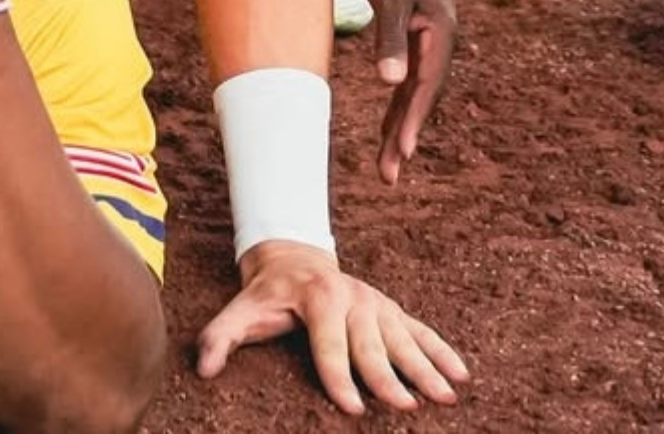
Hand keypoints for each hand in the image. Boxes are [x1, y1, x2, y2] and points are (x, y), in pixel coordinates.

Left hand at [197, 240, 468, 415]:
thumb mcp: (241, 309)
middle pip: (370, 344)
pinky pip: (420, 330)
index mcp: (317, 298)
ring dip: (425, 368)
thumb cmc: (267, 294)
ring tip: (445, 397)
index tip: (350, 407)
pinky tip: (461, 376)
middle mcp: (351, 297)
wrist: (293, 256)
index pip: (328, 344)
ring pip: (402, 338)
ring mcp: (375, 302)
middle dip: (386, 377)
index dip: (337, 376)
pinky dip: (441, 351)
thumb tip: (202, 368)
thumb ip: (220, 336)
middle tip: (403, 406)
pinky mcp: (390, 309)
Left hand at [366, 0, 458, 184]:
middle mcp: (436, 55)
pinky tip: (388, 137)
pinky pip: (404, 91)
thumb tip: (389, 82)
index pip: (424, 88)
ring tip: (387, 171)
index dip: (414, 120)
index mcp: (439, 41)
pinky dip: (395, 114)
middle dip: (403, 139)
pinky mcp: (412, 53)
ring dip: (399, 134)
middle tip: (388, 176)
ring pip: (411, 102)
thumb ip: (391, 38)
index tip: (403, 149)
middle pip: (419, 103)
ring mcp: (426, 56)